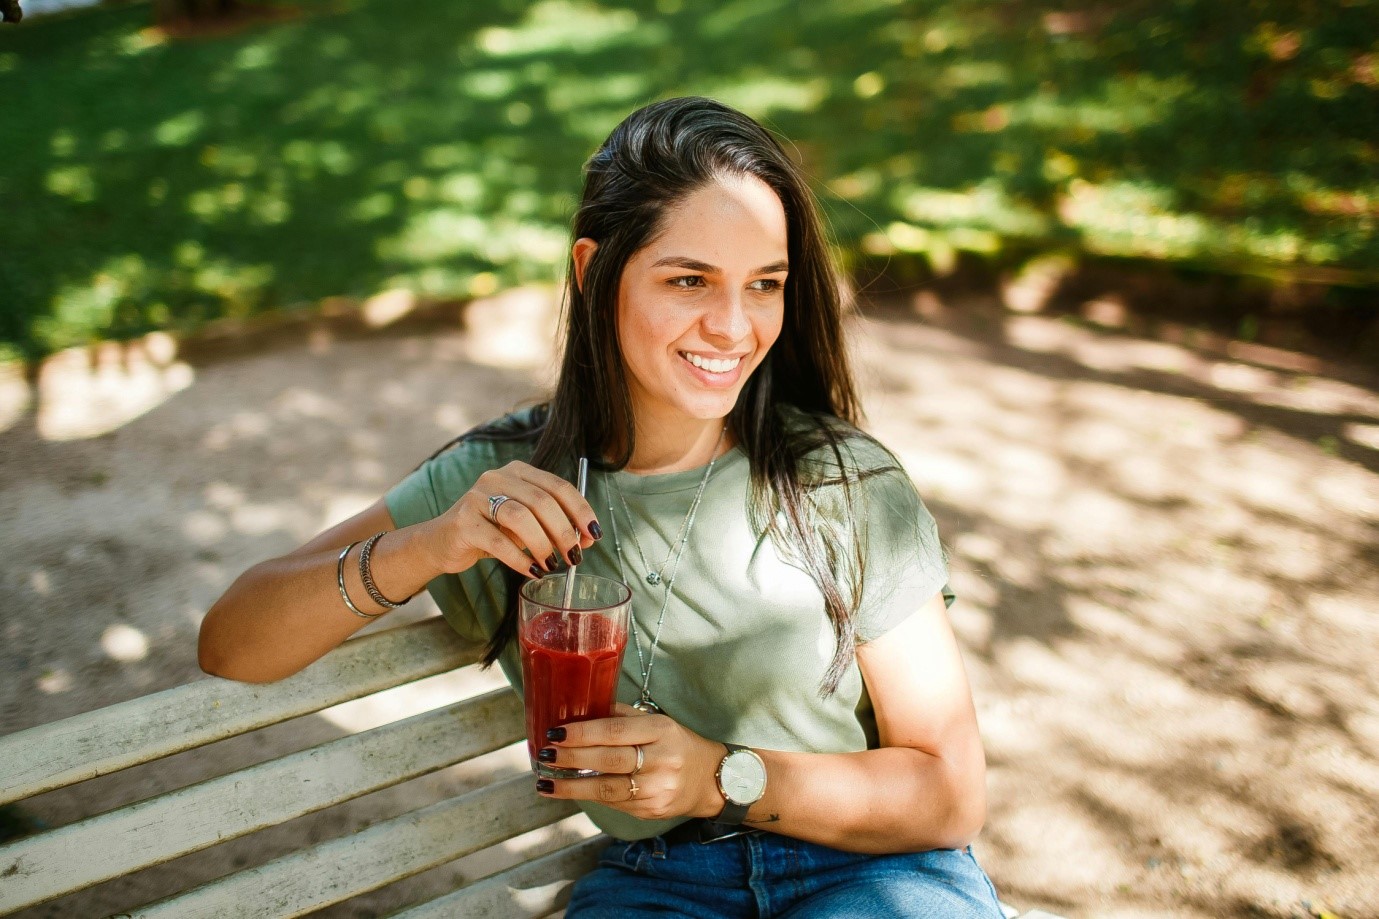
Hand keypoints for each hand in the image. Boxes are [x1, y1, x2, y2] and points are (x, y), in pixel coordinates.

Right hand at [423, 461, 599, 577]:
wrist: (443, 542)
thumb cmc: (492, 532)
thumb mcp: (526, 525)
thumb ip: (554, 526)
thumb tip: (587, 539)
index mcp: (518, 472)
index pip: (558, 486)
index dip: (580, 510)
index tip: (594, 534)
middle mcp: (497, 477)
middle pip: (542, 501)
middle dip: (564, 532)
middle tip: (575, 557)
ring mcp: (477, 497)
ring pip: (521, 517)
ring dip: (543, 544)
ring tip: (552, 565)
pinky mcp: (463, 521)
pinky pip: (498, 541)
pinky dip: (520, 559)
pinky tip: (531, 571)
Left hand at [536, 704, 725, 820]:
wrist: (711, 781)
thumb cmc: (678, 745)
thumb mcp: (658, 722)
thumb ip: (622, 717)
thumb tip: (581, 709)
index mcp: (661, 731)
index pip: (616, 732)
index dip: (583, 733)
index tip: (556, 733)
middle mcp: (661, 761)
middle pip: (608, 761)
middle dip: (571, 759)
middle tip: (545, 755)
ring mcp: (657, 790)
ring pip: (607, 790)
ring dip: (571, 788)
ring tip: (546, 782)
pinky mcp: (652, 811)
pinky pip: (615, 804)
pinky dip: (591, 796)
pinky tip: (572, 791)